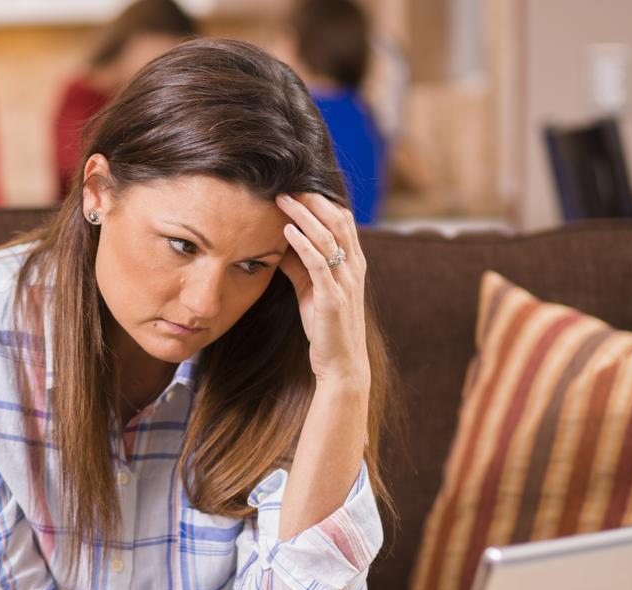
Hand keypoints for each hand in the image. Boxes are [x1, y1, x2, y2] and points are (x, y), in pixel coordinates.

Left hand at [274, 193, 370, 388]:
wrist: (340, 362)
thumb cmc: (325, 325)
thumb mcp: (310, 288)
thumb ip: (299, 264)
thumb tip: (278, 242)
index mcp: (352, 263)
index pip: (342, 220)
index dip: (321, 200)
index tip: (297, 185)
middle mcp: (353, 268)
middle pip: (337, 221)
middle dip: (313, 200)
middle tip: (288, 184)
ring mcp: (345, 282)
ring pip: (328, 237)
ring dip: (303, 215)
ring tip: (282, 200)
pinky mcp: (332, 298)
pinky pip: (318, 264)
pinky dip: (303, 244)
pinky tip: (287, 231)